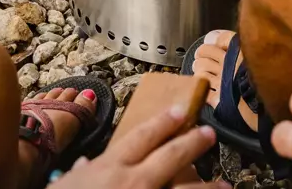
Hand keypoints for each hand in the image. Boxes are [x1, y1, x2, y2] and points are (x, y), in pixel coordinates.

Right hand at [55, 105, 224, 188]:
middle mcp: (132, 181)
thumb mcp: (65, 186)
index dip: (162, 122)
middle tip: (210, 133)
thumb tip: (86, 164)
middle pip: (169, 157)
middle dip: (191, 143)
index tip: (180, 111)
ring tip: (226, 186)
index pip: (141, 137)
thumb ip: (79, 174)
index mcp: (111, 167)